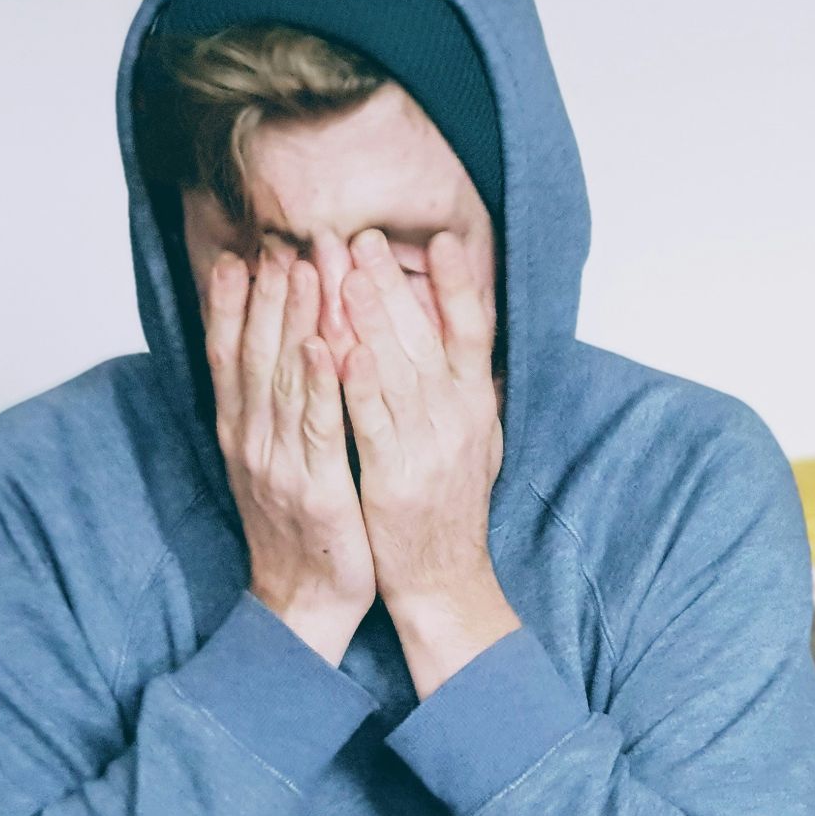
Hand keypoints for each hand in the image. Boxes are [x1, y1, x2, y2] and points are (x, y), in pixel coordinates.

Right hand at [205, 246, 376, 664]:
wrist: (303, 602)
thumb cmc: (299, 528)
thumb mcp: (272, 462)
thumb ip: (269, 410)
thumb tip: (272, 354)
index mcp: (241, 433)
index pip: (230, 355)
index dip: (232, 304)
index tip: (240, 253)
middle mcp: (251, 441)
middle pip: (254, 354)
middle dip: (266, 294)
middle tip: (279, 240)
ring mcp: (279, 463)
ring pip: (283, 379)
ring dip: (292, 320)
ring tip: (303, 268)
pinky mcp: (316, 487)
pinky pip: (318, 427)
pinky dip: (318, 384)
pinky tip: (324, 345)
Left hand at [336, 227, 513, 668]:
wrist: (444, 580)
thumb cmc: (449, 508)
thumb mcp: (477, 440)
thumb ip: (468, 389)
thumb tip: (466, 336)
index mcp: (477, 405)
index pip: (474, 330)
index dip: (459, 283)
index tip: (441, 239)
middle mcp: (459, 419)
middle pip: (426, 336)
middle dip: (391, 283)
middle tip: (361, 236)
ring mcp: (429, 447)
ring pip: (397, 369)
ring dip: (370, 318)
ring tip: (343, 269)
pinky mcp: (395, 477)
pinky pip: (373, 422)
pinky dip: (357, 383)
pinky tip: (337, 347)